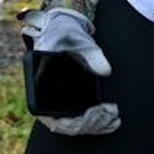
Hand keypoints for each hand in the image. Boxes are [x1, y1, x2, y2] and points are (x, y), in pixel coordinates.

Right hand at [21, 7, 120, 135]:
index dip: (75, 121)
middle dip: (90, 124)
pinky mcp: (62, 99)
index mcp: (39, 77)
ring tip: (114, 118)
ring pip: (70, 125)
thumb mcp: (78, 38)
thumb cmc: (65, 31)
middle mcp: (42, 93)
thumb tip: (106, 71)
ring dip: (93, 126)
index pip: (52, 114)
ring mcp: (51, 98)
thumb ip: (91, 53)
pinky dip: (93, 124)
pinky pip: (74, 120)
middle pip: (63, 123)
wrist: (62, 27)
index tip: (96, 112)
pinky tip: (110, 121)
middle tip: (111, 114)